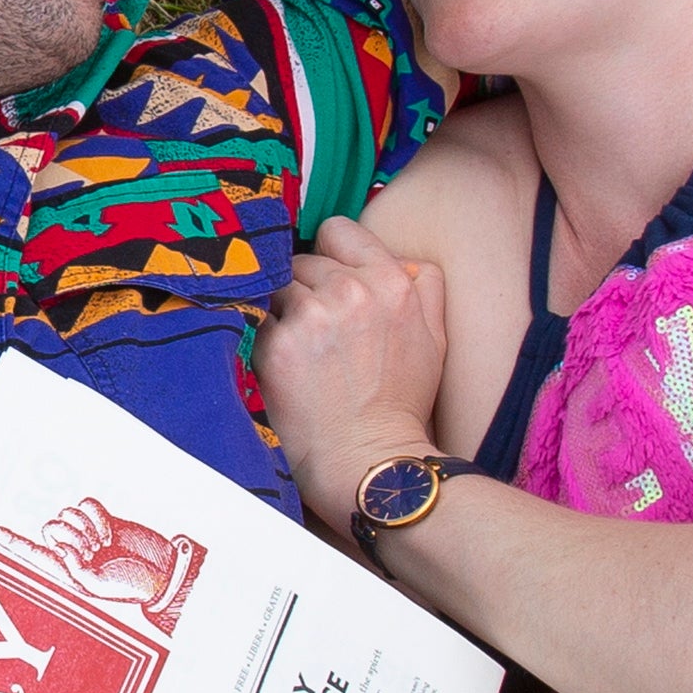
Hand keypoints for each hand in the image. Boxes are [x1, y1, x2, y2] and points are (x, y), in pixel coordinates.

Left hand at [38, 495, 194, 615]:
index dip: (11, 541)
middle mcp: (71, 550)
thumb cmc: (131, 585)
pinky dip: (98, 515)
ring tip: (106, 545)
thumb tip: (61, 548)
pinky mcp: (101, 518)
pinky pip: (86, 503)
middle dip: (74, 536)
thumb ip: (76, 570)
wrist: (160, 571)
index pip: (31, 553)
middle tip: (97, 551)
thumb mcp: (98, 587)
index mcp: (65, 572)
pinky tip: (110, 532)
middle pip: (51, 527)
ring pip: (68, 513)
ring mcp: (86, 533)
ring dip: (88, 527)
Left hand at [260, 210, 452, 524]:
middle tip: (318, 333)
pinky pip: (257, 321)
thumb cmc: (401, 406)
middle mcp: (351, 290)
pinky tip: (284, 369)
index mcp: (392, 282)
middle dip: (307, 290)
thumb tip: (402, 259)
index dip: (329, 255)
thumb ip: (426, 287)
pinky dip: (264, 340)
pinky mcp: (277, 344)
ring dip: (283, 315)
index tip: (327, 281)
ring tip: (303, 354)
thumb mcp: (435, 339)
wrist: (370, 462)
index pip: (339, 230)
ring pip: (277, 289)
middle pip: (304, 261)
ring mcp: (311, 315)